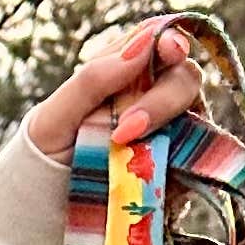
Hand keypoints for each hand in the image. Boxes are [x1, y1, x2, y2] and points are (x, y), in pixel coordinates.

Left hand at [25, 20, 206, 164]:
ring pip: (196, 115)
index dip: (170, 41)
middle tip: (125, 128)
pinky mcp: (183, 166)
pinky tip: (149, 172)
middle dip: (161, 99)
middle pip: (185, 78)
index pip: (159, 42)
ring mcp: (174, 130)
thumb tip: (143, 44)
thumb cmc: (50, 148)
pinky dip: (177, 161)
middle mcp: (156, 95)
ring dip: (165, 131)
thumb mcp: (57, 113)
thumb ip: (94, 78)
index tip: (168, 49)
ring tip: (124, 151)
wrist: (46, 203)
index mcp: (126, 71)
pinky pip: (198, 158)